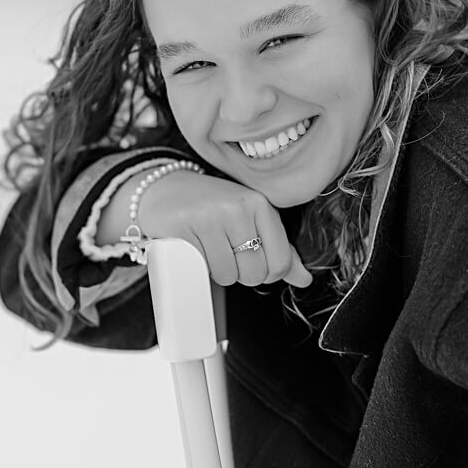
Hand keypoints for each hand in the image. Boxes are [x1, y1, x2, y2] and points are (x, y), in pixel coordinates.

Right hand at [135, 170, 313, 288]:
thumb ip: (279, 249)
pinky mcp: (183, 228)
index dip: (266, 272)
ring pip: (227, 275)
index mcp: (259, 204)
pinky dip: (197, 267)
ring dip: (216, 271)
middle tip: (224, 252)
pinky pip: (201, 270)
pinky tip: (193, 248)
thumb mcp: (250, 220)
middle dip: (239, 273)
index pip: (280, 262)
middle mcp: (237, 208)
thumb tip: (304, 279)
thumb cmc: (209, 206)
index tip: (250, 260)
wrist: (163, 189)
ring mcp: (209, 217)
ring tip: (207, 248)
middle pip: (254, 273)